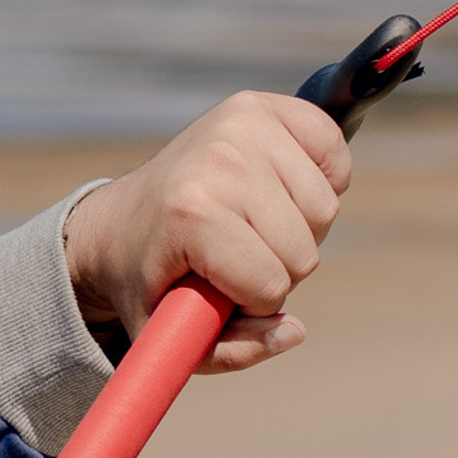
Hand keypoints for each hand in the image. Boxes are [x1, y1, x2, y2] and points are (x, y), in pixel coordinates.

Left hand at [62, 90, 350, 373]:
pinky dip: (320, 182)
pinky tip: (273, 189)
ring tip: (245, 223)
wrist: (120, 221)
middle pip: (303, 252)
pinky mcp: (267, 105)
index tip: (213, 286)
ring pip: (325, 211)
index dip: (250, 302)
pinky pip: (337, 156)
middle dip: (273, 268)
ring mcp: (242, 125)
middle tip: (229, 253)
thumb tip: (293, 331)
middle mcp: (218, 160)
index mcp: (190, 213)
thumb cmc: (150, 278)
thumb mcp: (171, 333)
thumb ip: (232, 352)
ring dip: (295, 229)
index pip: (270, 286)